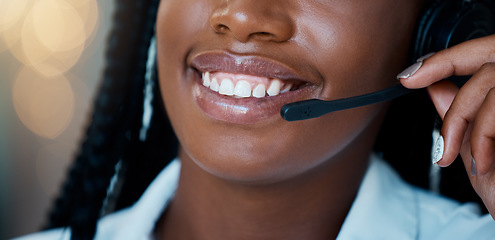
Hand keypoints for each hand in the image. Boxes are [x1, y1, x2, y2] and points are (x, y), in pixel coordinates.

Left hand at [398, 34, 494, 219]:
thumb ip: (459, 112)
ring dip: (461, 122)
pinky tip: (484, 163)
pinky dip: (482, 137)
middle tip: (427, 110)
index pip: (480, 53)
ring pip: (486, 83)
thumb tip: (433, 85)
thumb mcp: (475, 145)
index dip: (444, 58)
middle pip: (484, 65)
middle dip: (448, 84)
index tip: (410, 75)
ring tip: (459, 157)